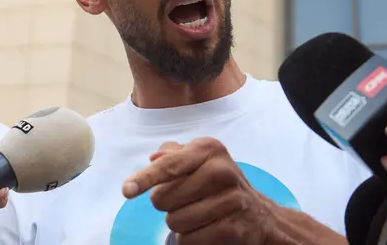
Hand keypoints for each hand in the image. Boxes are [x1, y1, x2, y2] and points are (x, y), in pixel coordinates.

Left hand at [122, 137, 344, 244]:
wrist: (259, 214)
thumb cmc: (219, 183)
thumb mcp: (200, 160)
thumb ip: (174, 155)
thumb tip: (154, 158)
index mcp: (209, 149)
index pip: (169, 165)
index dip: (145, 178)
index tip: (127, 190)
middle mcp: (221, 170)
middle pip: (164, 198)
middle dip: (166, 204)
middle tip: (184, 200)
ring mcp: (231, 200)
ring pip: (175, 222)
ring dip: (179, 223)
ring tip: (197, 214)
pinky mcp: (234, 228)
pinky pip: (190, 239)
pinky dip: (191, 238)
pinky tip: (205, 228)